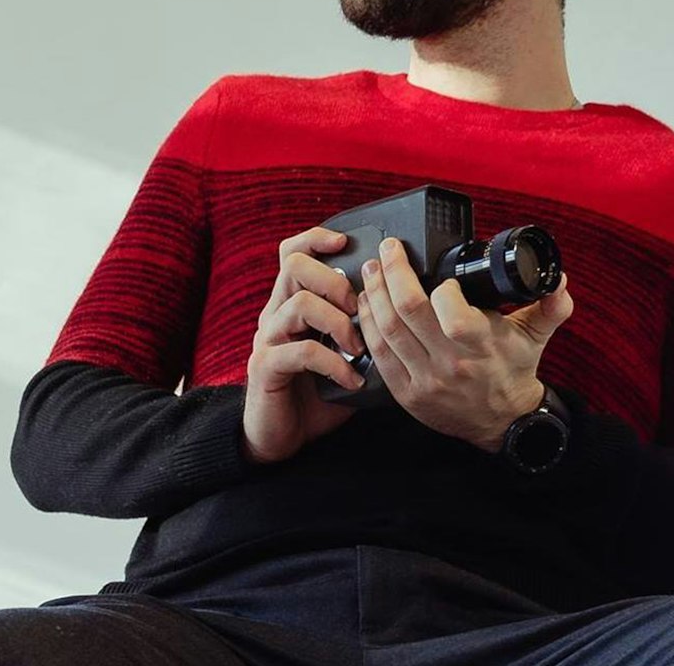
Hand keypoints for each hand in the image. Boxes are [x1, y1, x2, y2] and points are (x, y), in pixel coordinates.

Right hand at [243, 227, 366, 463]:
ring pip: (299, 304)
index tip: (346, 242)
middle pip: (293, 265)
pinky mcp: (266, 367)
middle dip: (334, 280)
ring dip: (338, 322)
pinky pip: (302, 351)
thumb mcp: (345, 353)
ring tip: (359, 346)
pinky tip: (353, 379)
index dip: (316, 239)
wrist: (281, 435)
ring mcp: (268, 338)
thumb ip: (363, 328)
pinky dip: (335, 364)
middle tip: (356, 306)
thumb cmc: (317, 391)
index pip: (292, 251)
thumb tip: (407, 311)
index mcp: (292, 301)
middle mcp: (275, 313)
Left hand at [357, 237, 573, 451]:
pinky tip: (366, 304)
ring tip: (371, 271)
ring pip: (387, 330)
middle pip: (408, 312)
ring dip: (374, 295)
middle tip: (387, 251)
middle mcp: (450, 364)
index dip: (442, 290)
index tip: (441, 276)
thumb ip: (551, 306)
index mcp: (482, 346)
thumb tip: (558, 278)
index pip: (453, 315)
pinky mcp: (405, 393)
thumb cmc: (513, 371)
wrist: (501, 423)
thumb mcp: (536, 336)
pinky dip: (368, 325)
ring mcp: (424, 380)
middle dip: (393, 274)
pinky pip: (379, 354)